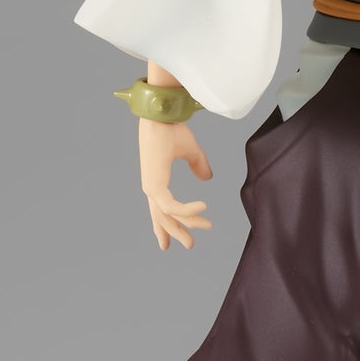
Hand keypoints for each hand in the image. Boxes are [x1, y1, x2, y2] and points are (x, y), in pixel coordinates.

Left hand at [139, 117, 213, 250]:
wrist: (161, 115)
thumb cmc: (171, 128)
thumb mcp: (191, 150)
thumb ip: (199, 165)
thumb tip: (208, 178)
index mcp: (156, 180)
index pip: (160, 208)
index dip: (165, 225)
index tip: (171, 240)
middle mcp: (152, 186)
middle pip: (162, 218)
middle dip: (175, 233)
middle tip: (189, 245)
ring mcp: (152, 187)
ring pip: (167, 216)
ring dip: (186, 225)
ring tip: (204, 228)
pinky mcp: (155, 185)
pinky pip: (172, 207)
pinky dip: (187, 210)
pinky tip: (203, 207)